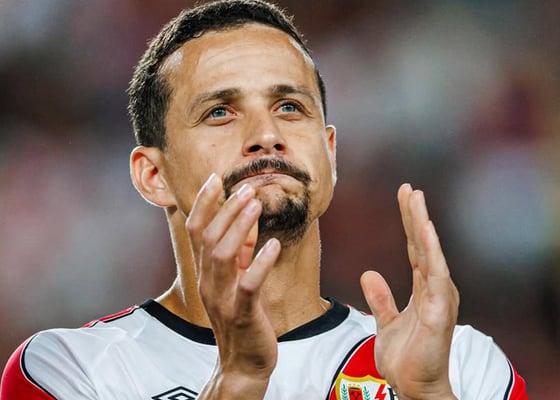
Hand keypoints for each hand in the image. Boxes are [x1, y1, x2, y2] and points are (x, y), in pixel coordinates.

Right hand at [186, 173, 280, 398]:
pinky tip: (274, 245)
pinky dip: (260, 263)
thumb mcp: (235, 279)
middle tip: (245, 187)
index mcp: (205, 272)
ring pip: (223, 256)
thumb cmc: (241, 316)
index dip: (203, 204)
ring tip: (256, 204)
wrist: (243, 363)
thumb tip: (247, 218)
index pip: (196, 231)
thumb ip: (239, 251)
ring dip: (239, 226)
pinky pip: (248, 285)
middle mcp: (208, 282)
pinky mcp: (242, 314)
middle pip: (208, 237)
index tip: (215, 178)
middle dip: (226, 208)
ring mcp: (223, 299)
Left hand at [360, 184, 458, 399]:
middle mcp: (434, 288)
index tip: (404, 196)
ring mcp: (438, 298)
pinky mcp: (438, 311)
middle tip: (409, 188)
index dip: (409, 222)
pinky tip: (425, 230)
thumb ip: (380, 298)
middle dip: (415, 214)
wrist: (413, 387)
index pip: (415, 248)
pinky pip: (435, 275)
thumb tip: (369, 273)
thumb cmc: (406, 357)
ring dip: (423, 224)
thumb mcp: (387, 321)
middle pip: (423, 244)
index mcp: (422, 288)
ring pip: (431, 253)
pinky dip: (432, 251)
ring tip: (416, 198)